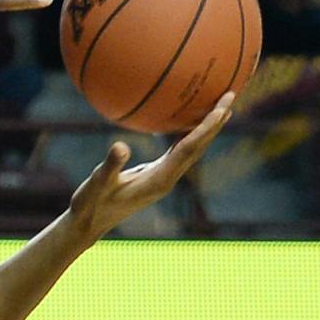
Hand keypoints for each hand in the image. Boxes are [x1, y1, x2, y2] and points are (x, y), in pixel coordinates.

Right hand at [66, 96, 232, 240]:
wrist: (89, 225)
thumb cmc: (90, 205)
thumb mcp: (97, 184)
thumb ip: (110, 166)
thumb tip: (121, 146)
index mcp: (158, 180)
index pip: (189, 149)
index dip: (206, 128)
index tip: (221, 107)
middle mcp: (167, 179)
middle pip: (199, 147)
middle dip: (216, 122)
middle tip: (230, 94)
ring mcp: (164, 178)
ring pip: (192, 150)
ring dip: (207, 128)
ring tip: (221, 106)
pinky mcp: (157, 176)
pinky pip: (179, 150)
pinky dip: (189, 133)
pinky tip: (191, 120)